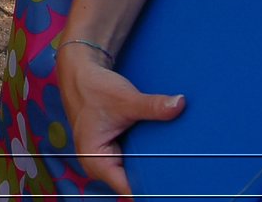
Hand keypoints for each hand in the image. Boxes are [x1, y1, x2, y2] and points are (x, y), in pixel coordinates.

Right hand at [60, 43, 185, 195]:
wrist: (81, 72)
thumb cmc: (94, 87)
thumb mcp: (125, 99)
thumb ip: (153, 106)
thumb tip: (179, 104)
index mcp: (95, 161)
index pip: (130, 188)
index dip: (153, 187)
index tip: (177, 183)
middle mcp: (98, 165)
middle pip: (134, 183)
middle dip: (155, 176)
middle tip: (181, 168)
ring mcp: (105, 160)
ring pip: (135, 173)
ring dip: (151, 165)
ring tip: (173, 156)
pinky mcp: (113, 152)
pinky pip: (134, 162)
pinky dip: (147, 157)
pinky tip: (161, 150)